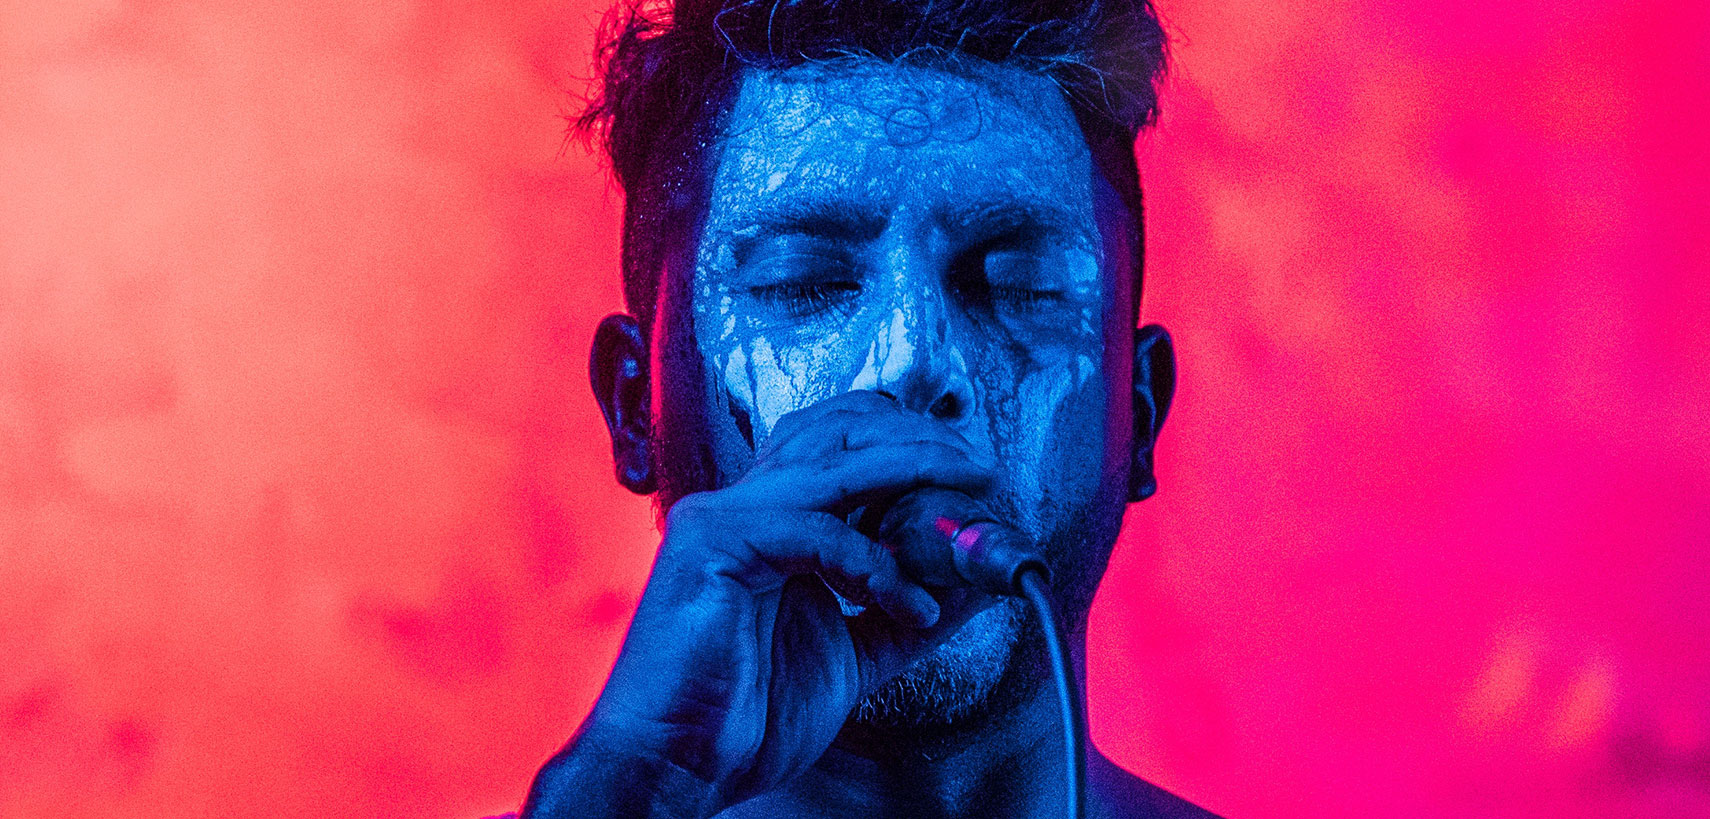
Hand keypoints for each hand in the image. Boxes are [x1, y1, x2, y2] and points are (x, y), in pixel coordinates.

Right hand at [524, 391, 997, 818]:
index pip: (839, 448)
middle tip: (981, 471)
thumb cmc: (740, 720)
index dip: (909, 446)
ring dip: (915, 472)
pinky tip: (911, 606)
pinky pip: (820, 531)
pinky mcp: (713, 542)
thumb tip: (964, 584)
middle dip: (921, 443)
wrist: (677, 767)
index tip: (972, 475)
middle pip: (839, 433)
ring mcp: (721, 519)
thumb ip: (901, 612)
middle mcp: (738, 508)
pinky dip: (879, 567)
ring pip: (834, 463)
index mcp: (763, 525)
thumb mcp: (850, 654)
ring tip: (970, 497)